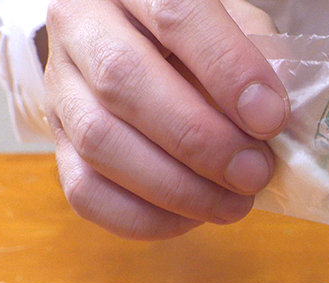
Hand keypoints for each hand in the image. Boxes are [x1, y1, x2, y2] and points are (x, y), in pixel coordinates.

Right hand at [44, 0, 288, 238]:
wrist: (146, 50)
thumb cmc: (203, 40)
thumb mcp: (237, 25)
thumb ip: (260, 56)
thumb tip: (271, 115)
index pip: (175, 14)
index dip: (227, 70)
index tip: (270, 119)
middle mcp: (81, 27)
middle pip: (124, 82)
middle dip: (201, 140)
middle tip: (254, 173)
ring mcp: (60, 89)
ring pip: (100, 142)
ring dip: (177, 187)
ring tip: (234, 204)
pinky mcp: (57, 144)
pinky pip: (85, 192)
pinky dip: (145, 217)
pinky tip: (192, 217)